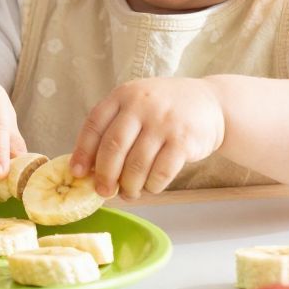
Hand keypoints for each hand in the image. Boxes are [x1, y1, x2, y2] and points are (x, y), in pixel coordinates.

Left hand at [72, 78, 224, 198]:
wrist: (211, 103)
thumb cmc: (165, 110)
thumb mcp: (137, 105)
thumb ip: (115, 128)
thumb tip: (90, 170)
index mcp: (123, 95)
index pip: (94, 124)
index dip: (83, 152)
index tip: (77, 173)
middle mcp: (142, 105)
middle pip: (114, 147)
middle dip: (105, 175)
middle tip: (103, 192)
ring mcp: (164, 122)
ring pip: (137, 165)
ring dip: (130, 186)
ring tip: (129, 192)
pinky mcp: (184, 140)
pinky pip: (161, 173)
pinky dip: (152, 186)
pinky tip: (151, 187)